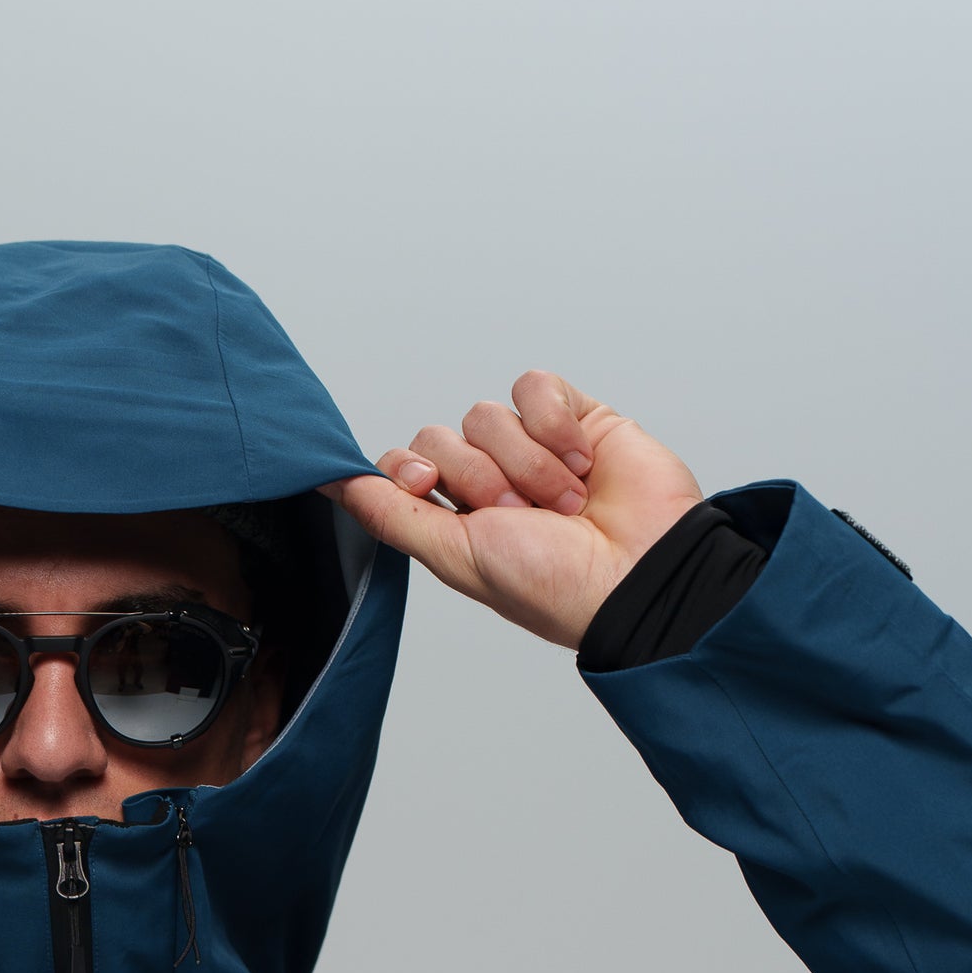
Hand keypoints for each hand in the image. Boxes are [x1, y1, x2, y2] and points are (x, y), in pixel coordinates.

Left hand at [322, 373, 703, 649]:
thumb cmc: (554, 585)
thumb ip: (390, 515)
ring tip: (564, 503)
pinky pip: (535, 388)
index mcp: (455, 521)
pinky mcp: (575, 418)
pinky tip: (581, 462)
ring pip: (488, 415)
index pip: (403, 467)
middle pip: (440, 437)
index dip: (409, 471)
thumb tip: (331, 482)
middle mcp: (490, 483)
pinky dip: (553, 423)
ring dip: (524, 462)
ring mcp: (533, 449)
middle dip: (478, 476)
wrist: (641, 572)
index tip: (428, 490)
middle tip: (521, 515)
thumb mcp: (454, 556)